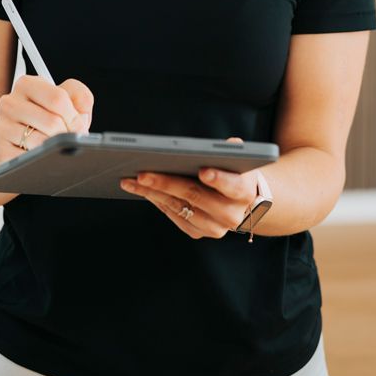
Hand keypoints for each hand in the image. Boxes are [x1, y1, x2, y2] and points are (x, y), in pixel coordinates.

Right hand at [0, 75, 93, 164]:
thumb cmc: (47, 117)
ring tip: (53, 147)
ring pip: (41, 142)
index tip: (78, 126)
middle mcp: (9, 103)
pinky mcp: (0, 150)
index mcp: (26, 84)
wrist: (19, 138)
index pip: (58, 98)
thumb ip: (80, 97)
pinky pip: (28, 160)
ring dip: (55, 149)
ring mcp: (1, 127)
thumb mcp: (66, 100)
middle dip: (67, 135)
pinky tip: (39, 156)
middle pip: (52, 122)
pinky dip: (40, 161)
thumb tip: (80, 117)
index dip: (74, 117)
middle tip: (67, 140)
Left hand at [119, 137, 259, 238]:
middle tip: (143, 173)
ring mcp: (214, 227)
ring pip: (179, 207)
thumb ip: (231, 151)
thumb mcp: (239, 159)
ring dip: (151, 193)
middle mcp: (230, 214)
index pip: (232, 186)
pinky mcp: (198, 232)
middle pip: (196, 196)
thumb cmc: (234, 172)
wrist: (243, 204)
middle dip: (166, 183)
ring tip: (131, 180)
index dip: (218, 178)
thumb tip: (229, 143)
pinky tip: (141, 190)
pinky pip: (174, 216)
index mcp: (244, 192)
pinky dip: (156, 201)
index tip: (203, 171)